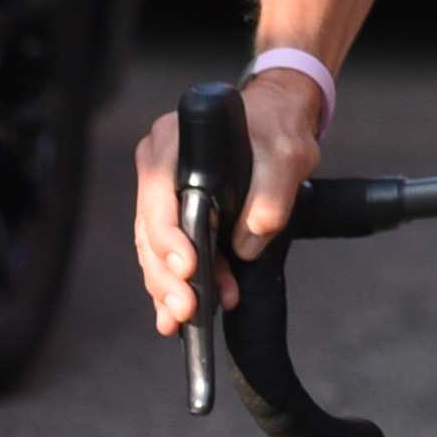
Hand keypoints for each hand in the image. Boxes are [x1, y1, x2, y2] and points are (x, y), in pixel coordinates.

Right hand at [132, 62, 325, 334]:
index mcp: (173, 142)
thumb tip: (247, 245)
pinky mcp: (169, 211)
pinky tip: (176, 314)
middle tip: (188, 309)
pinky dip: (172, 282)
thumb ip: (271, 197)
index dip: (170, 237)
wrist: (276, 118)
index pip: (159, 196)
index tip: (188, 268)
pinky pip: (163, 252)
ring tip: (185, 319)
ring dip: (170, 286)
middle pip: (150, 230)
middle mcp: (156, 165)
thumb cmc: (277, 130)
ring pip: (153, 248)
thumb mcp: (286, 156)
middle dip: (168, 276)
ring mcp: (158, 190)